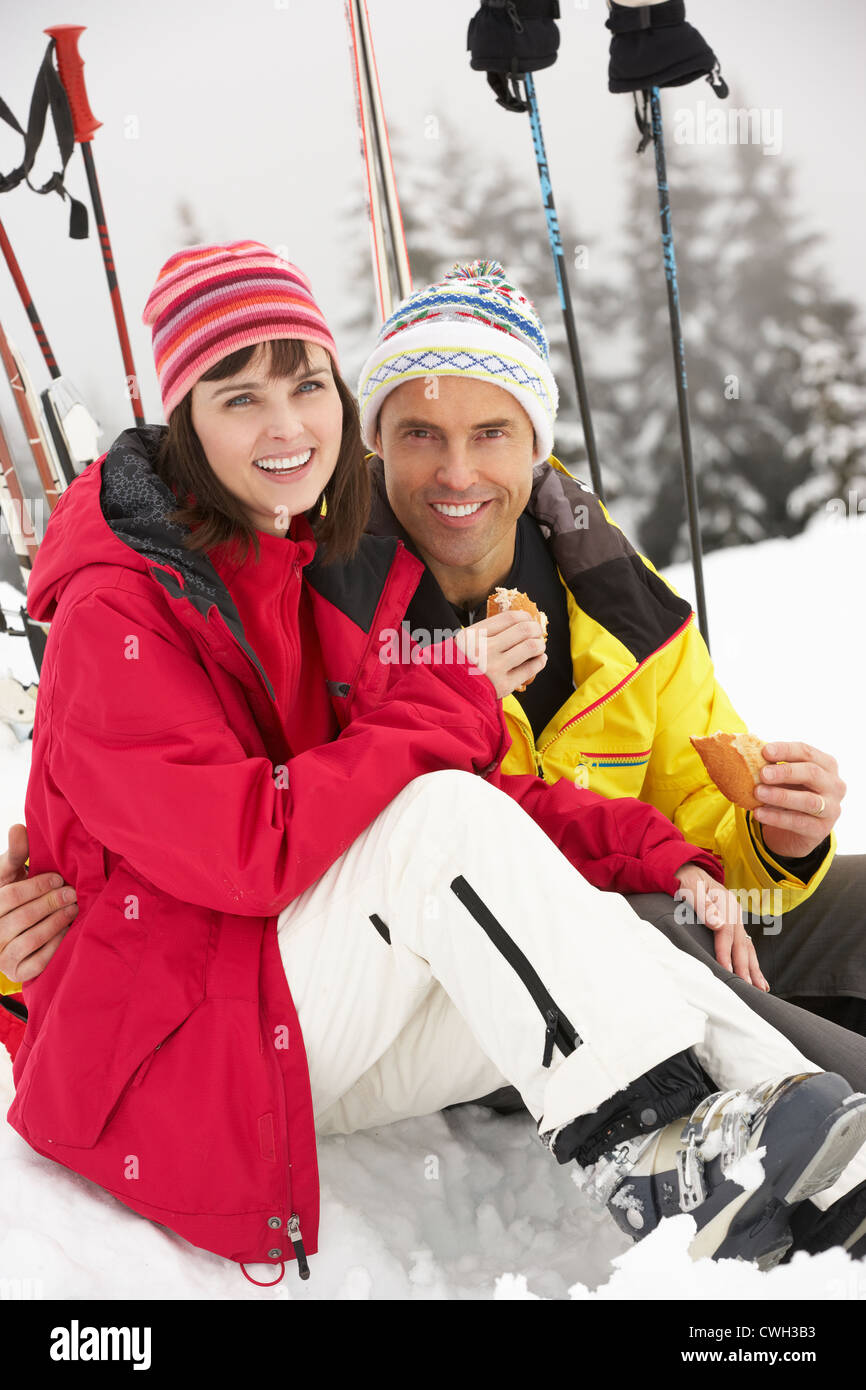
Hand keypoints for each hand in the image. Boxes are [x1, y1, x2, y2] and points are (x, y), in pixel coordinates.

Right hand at [0, 823, 76, 984]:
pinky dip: (55, 945)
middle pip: (21, 917)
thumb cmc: (16, 896)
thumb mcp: (11, 874)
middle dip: (50, 903)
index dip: (35, 886)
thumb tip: (19, 828)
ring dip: (55, 922)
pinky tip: (68, 931)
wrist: (15, 933)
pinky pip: (37, 960)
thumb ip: (16, 853)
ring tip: (73, 909)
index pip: (9, 895)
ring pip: (29, 939)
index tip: (59, 878)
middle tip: (72, 893)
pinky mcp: (16, 972)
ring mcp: (0, 956)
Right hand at [454, 610, 547, 698]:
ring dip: (540, 644)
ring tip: (538, 647)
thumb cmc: (459, 665)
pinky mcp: (503, 685)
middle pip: (523, 629)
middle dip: (535, 629)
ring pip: (530, 646)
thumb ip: (488, 632)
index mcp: (473, 635)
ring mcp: (494, 668)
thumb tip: (521, 622)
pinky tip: (539, 659)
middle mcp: (483, 649)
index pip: (509, 618)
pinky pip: (530, 669)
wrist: (449, 692)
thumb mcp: (465, 642)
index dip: (525, 617)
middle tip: (536, 633)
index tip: (528, 620)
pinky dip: (540, 661)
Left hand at [674, 862, 769, 991]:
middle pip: (741, 943)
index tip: (727, 971)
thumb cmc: (685, 880)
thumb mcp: (690, 887)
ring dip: (754, 968)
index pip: (726, 932)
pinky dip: (752, 962)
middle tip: (748, 988)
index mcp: (726, 902)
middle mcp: (735, 912)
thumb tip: (718, 924)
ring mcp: (736, 919)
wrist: (686, 869)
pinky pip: (745, 946)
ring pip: (748, 947)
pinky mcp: (734, 925)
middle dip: (745, 967)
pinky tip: (757, 977)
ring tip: (761, 989)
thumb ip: (702, 904)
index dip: (726, 952)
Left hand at [752, 742, 844, 859]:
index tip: (764, 751)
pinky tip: (759, 813)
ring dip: (781, 796)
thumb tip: (748, 750)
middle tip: (763, 774)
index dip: (786, 750)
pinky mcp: (820, 830)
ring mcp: (831, 809)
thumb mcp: (785, 778)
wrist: (795, 830)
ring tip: (758, 793)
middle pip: (812, 773)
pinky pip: (798, 822)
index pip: (807, 752)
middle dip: (786, 772)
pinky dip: (776, 817)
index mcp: (826, 765)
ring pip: (808, 800)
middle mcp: (834, 785)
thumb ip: (773, 765)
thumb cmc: (790, 793)